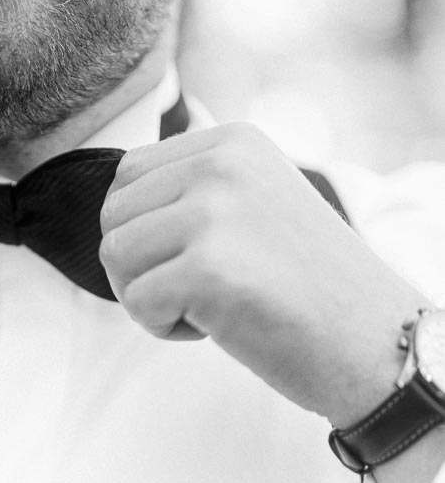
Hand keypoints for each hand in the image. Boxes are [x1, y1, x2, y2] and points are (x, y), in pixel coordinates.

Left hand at [99, 122, 428, 427]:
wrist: (370, 340)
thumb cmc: (307, 286)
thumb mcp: (257, 204)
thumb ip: (197, 187)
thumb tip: (118, 195)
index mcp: (233, 142)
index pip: (129, 173)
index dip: (144, 229)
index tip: (196, 257)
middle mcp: (222, 165)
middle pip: (113, 215)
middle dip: (138, 265)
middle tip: (194, 291)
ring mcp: (214, 214)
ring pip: (115, 256)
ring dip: (146, 297)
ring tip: (204, 306)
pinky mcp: (208, 269)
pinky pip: (137, 302)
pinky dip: (163, 327)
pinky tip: (213, 326)